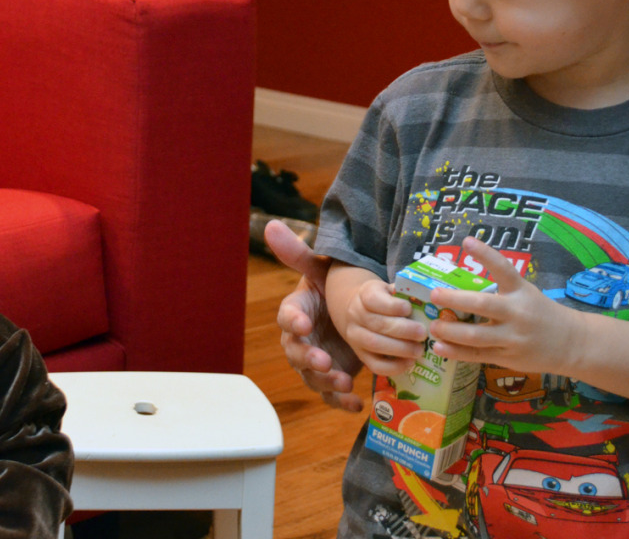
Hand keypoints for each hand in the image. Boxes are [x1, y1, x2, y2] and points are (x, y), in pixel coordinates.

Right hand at [266, 220, 363, 411]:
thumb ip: (297, 253)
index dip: (292, 321)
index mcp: (296, 313)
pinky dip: (343, 402)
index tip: (303, 323)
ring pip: (312, 377)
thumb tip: (271, 225)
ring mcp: (316, 362)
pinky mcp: (333, 378)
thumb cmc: (332, 290)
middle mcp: (301, 340)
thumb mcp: (320, 270)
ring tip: (343, 381)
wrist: (350, 313)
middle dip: (308, 358)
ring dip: (326, 382)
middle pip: (296, 353)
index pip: (287, 317)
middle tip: (324, 360)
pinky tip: (358, 402)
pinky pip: (332, 396)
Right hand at [330, 270, 425, 377]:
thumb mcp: (389, 290)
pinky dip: (395, 366)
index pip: (374, 299)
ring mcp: (355, 337)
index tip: (409, 308)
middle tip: (422, 333)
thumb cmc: (382, 300)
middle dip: (403, 330)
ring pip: (375, 344)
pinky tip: (410, 362)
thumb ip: (404, 293)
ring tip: (419, 350)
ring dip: (401, 349)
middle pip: (377, 324)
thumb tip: (426, 301)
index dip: (392, 306)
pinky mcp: (361, 356)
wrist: (357, 312)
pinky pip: (375, 366)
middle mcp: (356, 316)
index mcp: (364, 295)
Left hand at [427, 236, 584, 374]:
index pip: (503, 268)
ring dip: (452, 331)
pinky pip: (478, 355)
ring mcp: (512, 337)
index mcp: (520, 291)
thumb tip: (460, 282)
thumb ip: (500, 289)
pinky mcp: (507, 357)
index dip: (485, 254)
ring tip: (433, 326)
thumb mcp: (525, 293)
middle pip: (483, 305)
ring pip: (477, 335)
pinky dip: (457, 352)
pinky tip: (440, 347)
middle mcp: (517, 313)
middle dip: (456, 300)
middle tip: (434, 295)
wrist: (571, 343)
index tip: (466, 242)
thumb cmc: (540, 313)